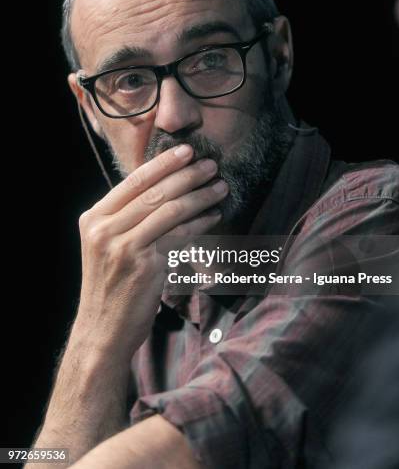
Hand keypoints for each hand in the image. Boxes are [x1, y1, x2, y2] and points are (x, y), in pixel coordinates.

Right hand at [74, 144, 227, 359]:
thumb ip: (127, 218)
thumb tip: (164, 189)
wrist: (102, 332)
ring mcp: (123, 247)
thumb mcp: (107, 246)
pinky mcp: (144, 265)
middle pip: (154, 192)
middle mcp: (104, 229)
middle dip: (187, 175)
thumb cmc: (111, 287)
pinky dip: (200, 223)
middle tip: (212, 165)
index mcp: (94, 218)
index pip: (132, 181)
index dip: (162, 163)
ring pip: (169, 210)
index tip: (186, 151)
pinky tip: (214, 216)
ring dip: (200, 196)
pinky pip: (179, 235)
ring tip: (220, 188)